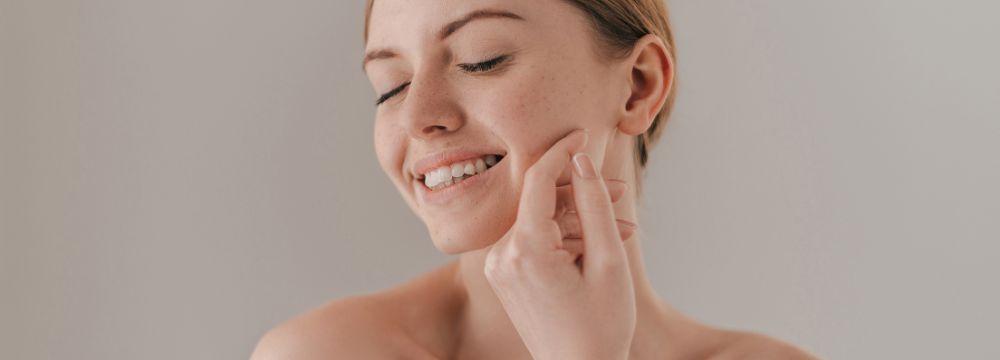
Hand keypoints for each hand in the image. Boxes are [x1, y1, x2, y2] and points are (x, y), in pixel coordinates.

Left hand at [484, 129, 635, 359]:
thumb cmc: (600, 327)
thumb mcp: (609, 262)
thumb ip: (594, 205)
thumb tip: (581, 161)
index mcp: (525, 250)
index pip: (538, 180)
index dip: (562, 151)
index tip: (584, 132)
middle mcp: (501, 255)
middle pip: (540, 201)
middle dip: (581, 192)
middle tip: (621, 191)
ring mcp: (499, 268)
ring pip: (540, 221)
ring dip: (578, 219)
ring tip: (621, 228)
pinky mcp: (504, 276)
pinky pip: (534, 241)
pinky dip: (564, 238)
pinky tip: (598, 245)